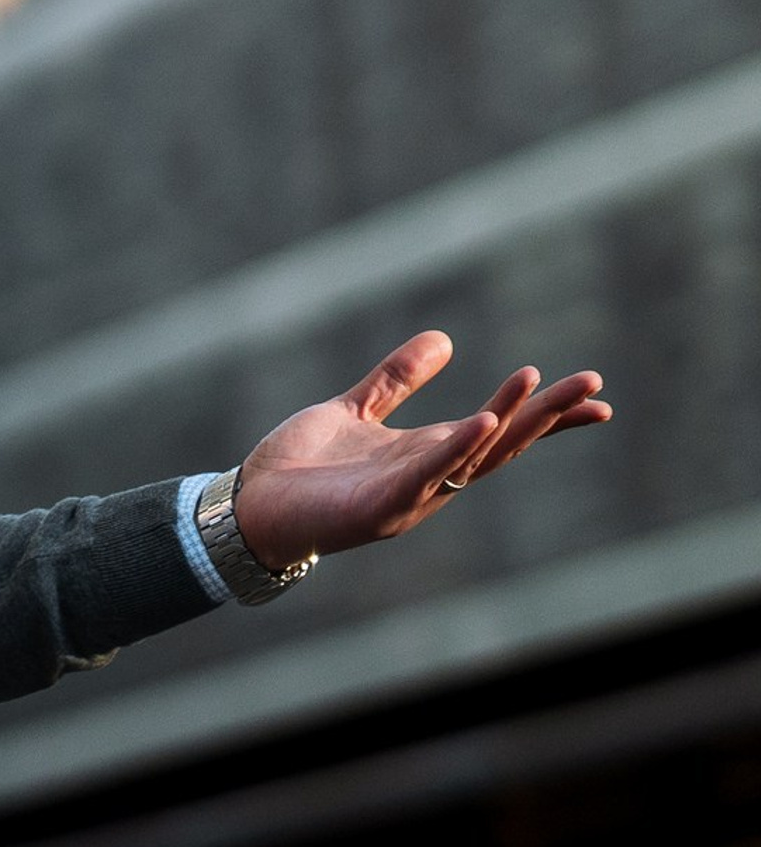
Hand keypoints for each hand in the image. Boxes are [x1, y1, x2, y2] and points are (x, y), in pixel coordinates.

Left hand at [229, 332, 610, 569]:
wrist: (251, 506)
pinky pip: (428, 476)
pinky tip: (483, 421)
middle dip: (547, 417)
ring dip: (509, 424)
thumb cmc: (301, 467)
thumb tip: (443, 340)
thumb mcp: (355, 409)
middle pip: (502, 444)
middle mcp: (430, 477)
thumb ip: (395, 379)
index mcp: (428, 454)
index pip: (500, 431)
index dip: (546, 415)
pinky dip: (457, 450)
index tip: (595, 396)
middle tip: (595, 386)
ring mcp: (410, 495)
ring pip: (473, 458)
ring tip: (539, 387)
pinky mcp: (381, 506)